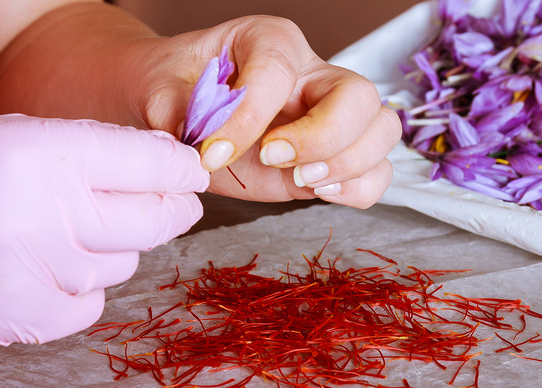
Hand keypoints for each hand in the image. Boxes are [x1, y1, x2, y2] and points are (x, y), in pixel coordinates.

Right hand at [0, 114, 208, 344]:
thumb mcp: (21, 137)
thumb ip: (97, 150)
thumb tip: (171, 164)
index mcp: (44, 153)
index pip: (149, 162)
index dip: (183, 169)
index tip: (195, 173)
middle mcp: (43, 211)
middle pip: (152, 219)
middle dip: (175, 209)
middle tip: (179, 204)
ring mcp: (34, 268)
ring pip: (124, 263)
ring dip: (115, 247)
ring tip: (74, 231)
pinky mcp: (23, 314)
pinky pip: (91, 304)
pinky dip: (85, 288)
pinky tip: (56, 267)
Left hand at [135, 16, 400, 206]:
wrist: (179, 107)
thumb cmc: (175, 90)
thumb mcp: (161, 91)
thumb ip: (178, 114)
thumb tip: (204, 147)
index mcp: (269, 41)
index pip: (279, 72)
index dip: (250, 116)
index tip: (212, 153)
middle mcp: (312, 75)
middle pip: (359, 95)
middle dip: (324, 137)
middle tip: (273, 159)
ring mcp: (330, 116)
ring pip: (381, 131)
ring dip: (347, 164)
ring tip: (301, 180)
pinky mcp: (331, 157)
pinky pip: (375, 172)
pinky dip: (357, 189)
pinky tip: (317, 191)